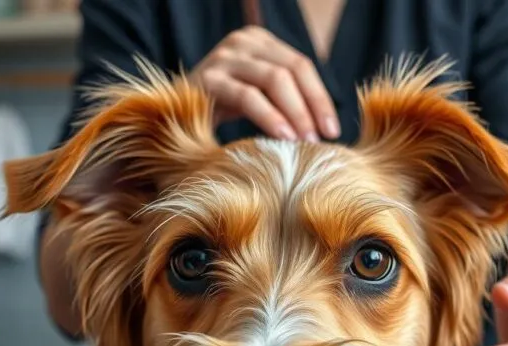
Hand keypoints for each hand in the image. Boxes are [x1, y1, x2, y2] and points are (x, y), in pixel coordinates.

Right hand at [190, 26, 339, 140]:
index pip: (301, 65)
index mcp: (261, 42)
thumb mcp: (260, 96)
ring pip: (274, 80)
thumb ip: (287, 99)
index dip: (320, 98)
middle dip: (312, 107)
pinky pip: (248, 97)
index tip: (333, 129)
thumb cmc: (225, 109)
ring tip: (306, 142)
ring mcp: (224, 56)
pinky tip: (284, 137)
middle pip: (292, 70)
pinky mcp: (208, 78)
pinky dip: (270, 118)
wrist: (174, 114)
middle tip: (323, 139)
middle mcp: (243, 41)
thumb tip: (328, 128)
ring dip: (296, 114)